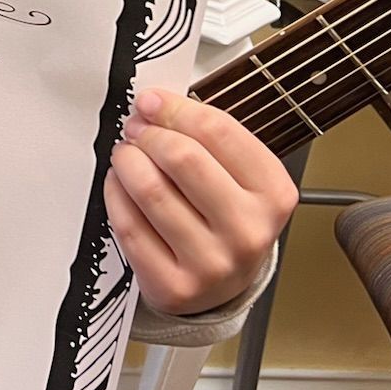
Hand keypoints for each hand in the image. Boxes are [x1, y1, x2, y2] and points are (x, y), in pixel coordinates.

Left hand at [105, 86, 296, 315]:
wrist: (222, 288)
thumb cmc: (227, 220)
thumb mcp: (240, 178)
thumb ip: (209, 139)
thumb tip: (155, 104)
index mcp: (273, 195)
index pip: (220, 132)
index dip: (176, 109)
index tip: (151, 101)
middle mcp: (247, 232)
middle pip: (183, 158)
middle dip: (149, 133)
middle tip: (135, 128)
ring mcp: (211, 264)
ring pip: (151, 190)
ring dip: (128, 160)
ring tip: (126, 154)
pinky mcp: (174, 286)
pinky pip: (129, 226)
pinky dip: (116, 194)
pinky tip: (120, 184)